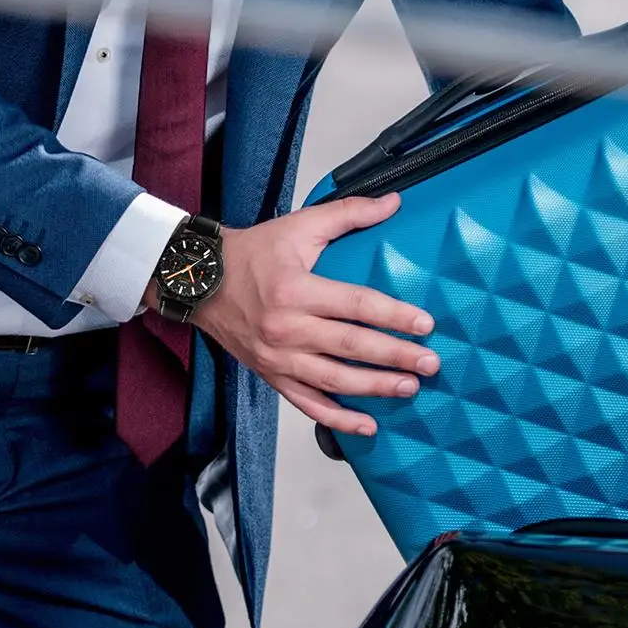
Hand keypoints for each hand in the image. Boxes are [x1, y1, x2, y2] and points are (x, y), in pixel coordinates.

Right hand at [191, 193, 438, 437]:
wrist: (198, 280)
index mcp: (295, 290)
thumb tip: (392, 203)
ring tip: (409, 388)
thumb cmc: (250, 253)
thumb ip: (348, 213)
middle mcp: (286, 328)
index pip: (355, 305)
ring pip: (333, 380)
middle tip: (430, 363)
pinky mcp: (271, 375)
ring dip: (374, 388)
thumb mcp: (298, 226)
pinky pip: (307, 403)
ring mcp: (278, 357)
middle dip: (394, 357)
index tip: (424, 324)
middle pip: (350, 347)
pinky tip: (367, 425)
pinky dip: (337, 419)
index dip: (393, 315)